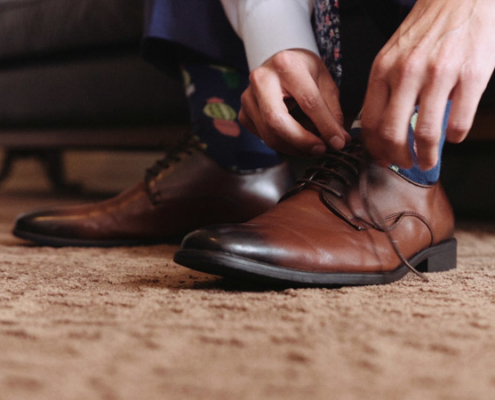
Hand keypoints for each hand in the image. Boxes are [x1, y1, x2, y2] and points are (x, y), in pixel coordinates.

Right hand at [239, 49, 349, 155]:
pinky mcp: (244, 113)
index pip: (308, 101)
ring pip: (269, 135)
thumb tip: (340, 140)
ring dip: (294, 148)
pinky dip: (283, 145)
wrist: (279, 64)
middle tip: (321, 149)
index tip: (338, 142)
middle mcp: (261, 79)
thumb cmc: (303, 70)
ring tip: (313, 147)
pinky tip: (296, 141)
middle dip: (302, 141)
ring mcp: (248, 98)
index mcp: (286, 64)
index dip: (325, 126)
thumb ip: (332, 110)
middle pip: (277, 121)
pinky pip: (263, 138)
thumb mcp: (324, 81)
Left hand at [361, 0, 494, 169]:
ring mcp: (440, 74)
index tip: (383, 159)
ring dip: (426, 156)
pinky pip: (459, 122)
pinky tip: (453, 136)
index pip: (370, 123)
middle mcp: (407, 73)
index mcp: (383, 70)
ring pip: (426, 133)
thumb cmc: (425, 30)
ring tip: (427, 161)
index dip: (375, 149)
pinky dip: (455, 137)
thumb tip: (380, 129)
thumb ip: (385, 89)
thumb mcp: (393, 56)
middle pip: (393, 134)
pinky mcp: (472, 74)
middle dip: (398, 158)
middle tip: (405, 164)